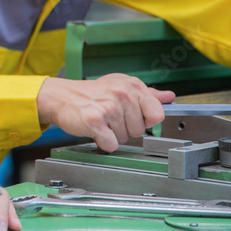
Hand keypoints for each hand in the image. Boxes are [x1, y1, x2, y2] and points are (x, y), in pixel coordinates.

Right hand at [36, 74, 174, 151]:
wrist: (61, 97)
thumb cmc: (91, 93)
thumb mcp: (120, 86)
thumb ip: (147, 94)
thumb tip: (169, 97)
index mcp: (132, 85)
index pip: (157, 114)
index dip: (146, 120)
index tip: (134, 116)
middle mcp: (121, 94)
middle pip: (140, 130)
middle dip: (126, 129)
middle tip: (111, 118)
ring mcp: (108, 107)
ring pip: (125, 138)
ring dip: (113, 134)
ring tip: (102, 121)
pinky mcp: (94, 121)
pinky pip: (111, 144)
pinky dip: (103, 142)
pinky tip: (95, 130)